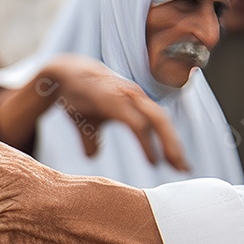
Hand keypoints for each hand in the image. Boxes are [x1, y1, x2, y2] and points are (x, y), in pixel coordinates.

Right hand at [26, 55, 189, 169]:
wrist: (60, 74)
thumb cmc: (77, 96)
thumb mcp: (86, 122)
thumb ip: (92, 139)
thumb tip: (92, 155)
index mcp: (132, 101)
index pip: (158, 122)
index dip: (169, 142)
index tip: (178, 164)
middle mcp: (134, 97)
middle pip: (163, 121)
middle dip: (174, 145)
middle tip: (184, 168)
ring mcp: (125, 97)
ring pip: (156, 121)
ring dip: (169, 144)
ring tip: (175, 165)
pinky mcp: (115, 101)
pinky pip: (137, 124)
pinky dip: (148, 142)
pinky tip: (153, 160)